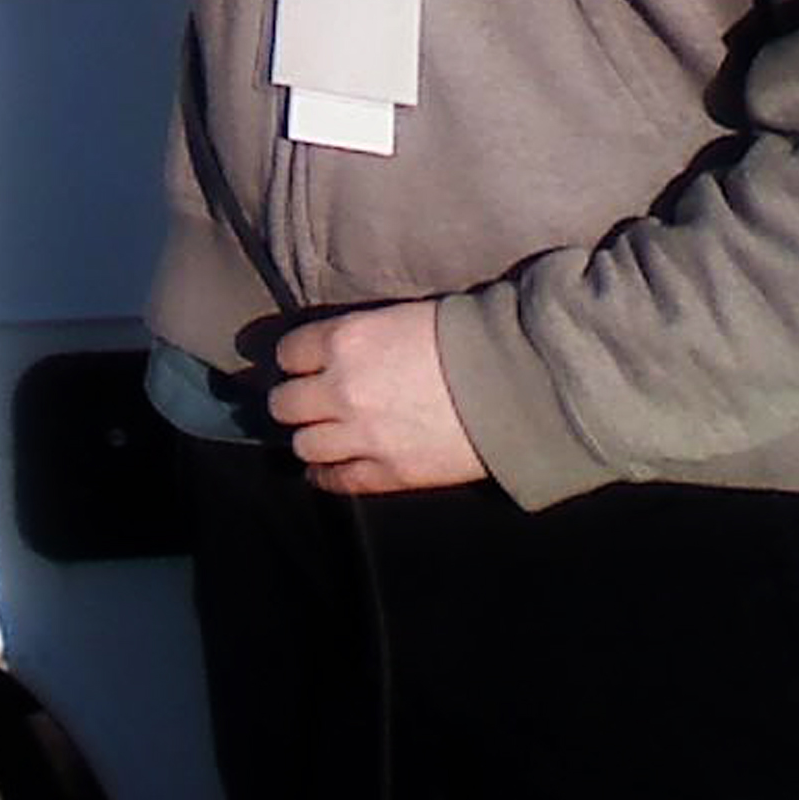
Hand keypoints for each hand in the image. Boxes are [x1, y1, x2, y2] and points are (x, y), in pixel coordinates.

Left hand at [266, 301, 487, 495]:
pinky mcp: (389, 473)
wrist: (514, 384)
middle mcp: (342, 388)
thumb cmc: (467, 340)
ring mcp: (362, 436)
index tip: (301, 364)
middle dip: (293, 401)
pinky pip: (337, 481)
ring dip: (310, 439)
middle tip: (305, 401)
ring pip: (303, 445)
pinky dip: (326, 477)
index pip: (288, 352)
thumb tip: (342, 351)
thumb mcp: (401, 318)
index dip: (294, 359)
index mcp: (344, 341)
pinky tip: (326, 471)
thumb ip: (361, 338)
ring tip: (320, 434)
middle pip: (284, 404)